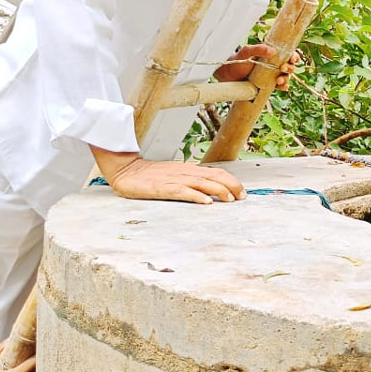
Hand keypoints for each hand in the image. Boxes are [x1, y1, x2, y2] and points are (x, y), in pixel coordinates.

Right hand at [95, 151, 245, 204]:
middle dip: (231, 186)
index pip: (216, 172)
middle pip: (214, 176)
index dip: (231, 181)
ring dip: (219, 191)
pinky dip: (197, 196)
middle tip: (242, 197)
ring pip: (203, 183)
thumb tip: (210, 190)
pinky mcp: (164, 188)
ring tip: (230, 199)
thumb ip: (191, 180)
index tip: (242, 191)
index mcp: (190, 169)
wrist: (128, 170)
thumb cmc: (152, 175)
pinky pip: (183, 192)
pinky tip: (206, 202)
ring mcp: (175, 180)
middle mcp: (186, 172)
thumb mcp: (176, 174)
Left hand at [214, 46, 299, 89]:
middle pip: (289, 66)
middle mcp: (274, 65)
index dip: (294, 56)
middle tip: (282, 68)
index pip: (287, 54)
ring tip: (279, 80)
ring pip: (286, 77)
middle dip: (290, 68)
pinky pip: (279, 86)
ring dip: (286, 78)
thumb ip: (258, 48)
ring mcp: (271, 75)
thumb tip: (273, 51)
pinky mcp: (268, 85)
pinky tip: (282, 87)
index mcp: (271, 55)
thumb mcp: (247, 51)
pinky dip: (283, 87)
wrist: (228, 74)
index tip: (292, 58)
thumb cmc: (237, 60)